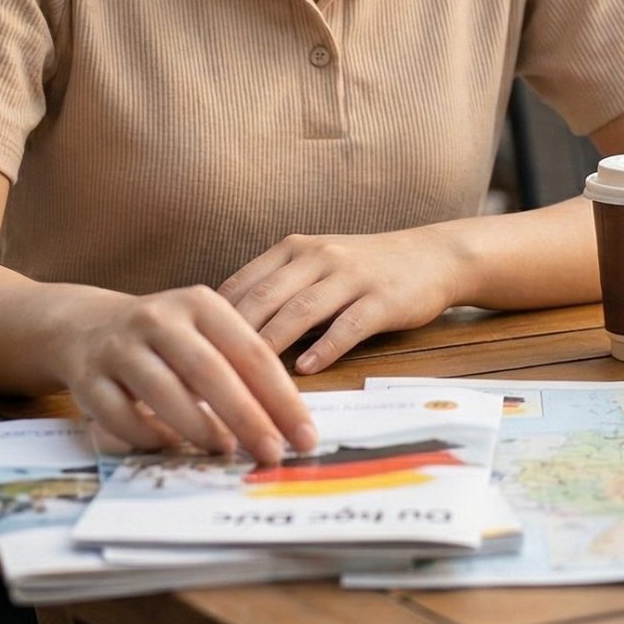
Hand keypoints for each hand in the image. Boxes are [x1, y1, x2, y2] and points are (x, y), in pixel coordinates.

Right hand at [57, 286, 317, 464]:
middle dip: (247, 417)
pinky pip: (120, 414)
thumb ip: (240, 369)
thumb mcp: (204, 334)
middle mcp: (159, 319)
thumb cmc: (166, 339)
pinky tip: (171, 447)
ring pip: (164, 391)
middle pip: (210, 371)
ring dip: (199, 427)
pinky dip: (147, 435)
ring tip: (227, 452)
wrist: (87, 326)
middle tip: (273, 452)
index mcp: (200, 303)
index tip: (305, 435)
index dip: (281, 397)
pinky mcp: (88, 377)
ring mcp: (120, 347)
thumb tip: (287, 426)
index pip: (251, 352)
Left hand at [217, 229, 467, 373]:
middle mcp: (319, 256)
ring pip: (301, 310)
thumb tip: (223, 333)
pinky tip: (305, 369)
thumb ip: (277, 290)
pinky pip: (349, 324)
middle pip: (265, 297)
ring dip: (272, 344)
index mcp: (294, 249)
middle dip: (232, 335)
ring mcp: (352, 275)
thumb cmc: (365, 269)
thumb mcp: (316, 266)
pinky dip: (324, 347)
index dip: (212, 319)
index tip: (189, 352)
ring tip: (247, 375)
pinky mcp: (383, 298)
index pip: (242, 283)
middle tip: (206, 372)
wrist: (433, 256)